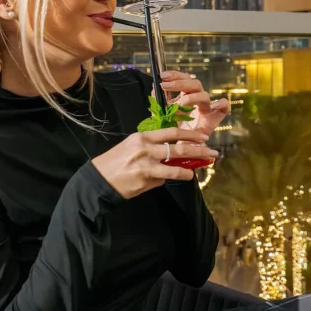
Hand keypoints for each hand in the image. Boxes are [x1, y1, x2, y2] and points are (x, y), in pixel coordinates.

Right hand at [91, 128, 218, 198]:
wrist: (98, 179)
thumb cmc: (117, 163)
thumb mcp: (133, 148)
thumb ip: (153, 150)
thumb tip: (172, 158)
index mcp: (143, 136)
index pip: (171, 131)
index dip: (190, 134)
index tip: (203, 137)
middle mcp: (145, 146)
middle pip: (178, 145)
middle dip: (198, 148)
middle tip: (211, 151)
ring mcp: (146, 162)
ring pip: (175, 162)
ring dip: (192, 164)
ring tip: (203, 166)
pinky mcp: (144, 177)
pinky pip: (166, 176)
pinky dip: (179, 175)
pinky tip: (187, 176)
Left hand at [160, 71, 230, 138]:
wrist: (182, 149)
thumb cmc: (174, 132)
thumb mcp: (162, 116)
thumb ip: (158, 102)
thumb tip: (154, 88)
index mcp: (186, 96)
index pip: (184, 79)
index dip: (175, 75)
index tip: (162, 76)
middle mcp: (197, 100)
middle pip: (194, 84)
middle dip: (179, 83)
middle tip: (165, 85)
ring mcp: (207, 108)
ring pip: (204, 94)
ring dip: (192, 97)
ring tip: (181, 103)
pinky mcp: (215, 118)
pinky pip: (224, 107)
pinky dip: (221, 104)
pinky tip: (213, 106)